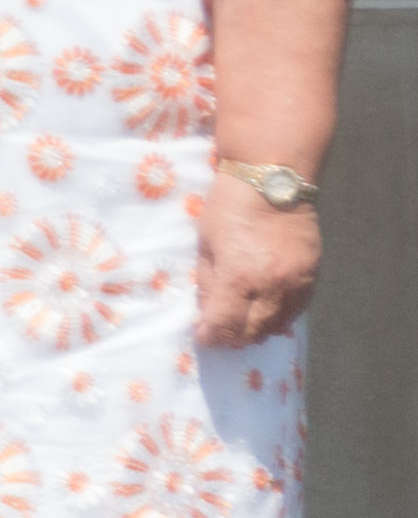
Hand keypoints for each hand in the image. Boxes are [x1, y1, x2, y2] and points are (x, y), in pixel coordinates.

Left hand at [194, 174, 320, 349]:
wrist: (272, 181)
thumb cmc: (229, 209)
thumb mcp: (206, 246)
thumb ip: (208, 285)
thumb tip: (207, 318)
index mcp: (239, 277)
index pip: (225, 325)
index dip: (211, 335)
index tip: (204, 335)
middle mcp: (272, 285)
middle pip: (253, 331)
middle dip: (234, 336)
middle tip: (222, 330)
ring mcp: (297, 281)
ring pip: (278, 325)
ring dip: (258, 329)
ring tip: (243, 322)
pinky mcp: (313, 275)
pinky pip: (297, 309)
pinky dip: (280, 316)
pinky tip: (267, 311)